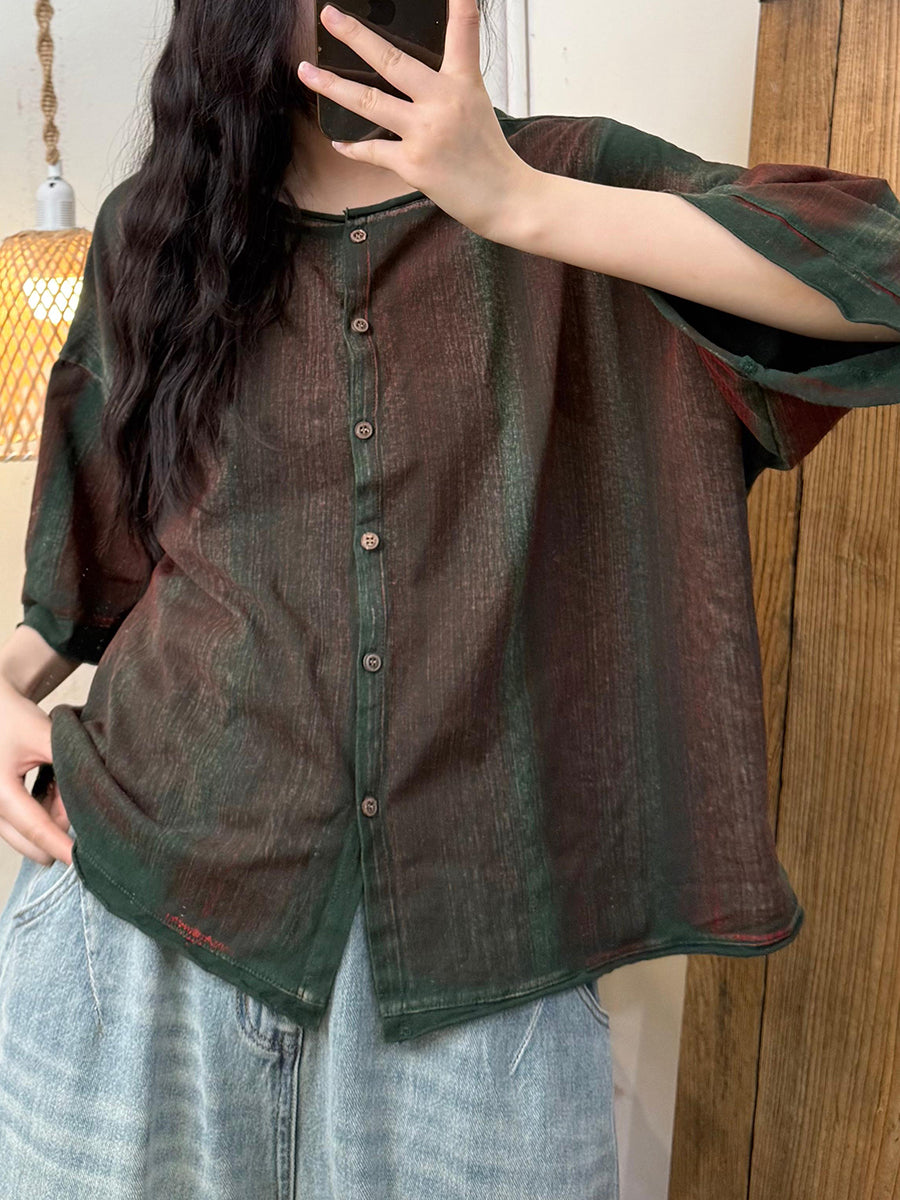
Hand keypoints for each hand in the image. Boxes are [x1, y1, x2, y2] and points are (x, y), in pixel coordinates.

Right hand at [0, 677, 72, 865]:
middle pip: (25, 838)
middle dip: (55, 834)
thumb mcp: (46, 737)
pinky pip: (14, 821)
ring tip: (61, 795)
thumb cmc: (12, 717)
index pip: (35, 828)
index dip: (59, 846)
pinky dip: (35, 813)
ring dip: (45, 822)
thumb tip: (92, 803)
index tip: (78, 861)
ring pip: (19, 832)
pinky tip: (50, 794)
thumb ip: (70, 770)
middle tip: (82, 818)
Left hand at [297, 0, 538, 239]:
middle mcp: (442, 102)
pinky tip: (338, 142)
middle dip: (356, 36)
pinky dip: (353, 148)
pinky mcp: (413, 164)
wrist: (505, 198)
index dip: (458, 5)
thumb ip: (446, 89)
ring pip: (368, 103)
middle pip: (391, 62)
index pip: (462, 33)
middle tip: (329, 16)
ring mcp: (425, 133)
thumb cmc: (490, 156)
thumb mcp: (477, 108)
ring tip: (307, 72)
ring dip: (333, 87)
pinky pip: (373, 151)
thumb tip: (410, 81)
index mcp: (463, 84)